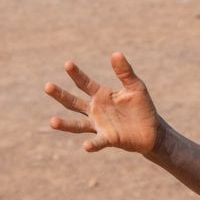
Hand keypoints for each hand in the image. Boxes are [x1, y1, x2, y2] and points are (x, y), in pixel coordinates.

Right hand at [45, 52, 159, 154]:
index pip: (84, 83)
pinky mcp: (108, 139)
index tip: (67, 64)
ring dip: (65, 124)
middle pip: (73, 102)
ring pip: (78, 124)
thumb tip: (115, 53)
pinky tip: (86, 146)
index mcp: (101, 95)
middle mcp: (95, 110)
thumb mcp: (135, 86)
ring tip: (52, 121)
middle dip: (60, 95)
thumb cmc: (142, 107)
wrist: (152, 130)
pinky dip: (92, 144)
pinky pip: (98, 142)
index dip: (76, 74)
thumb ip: (125, 72)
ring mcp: (99, 125)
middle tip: (47, 86)